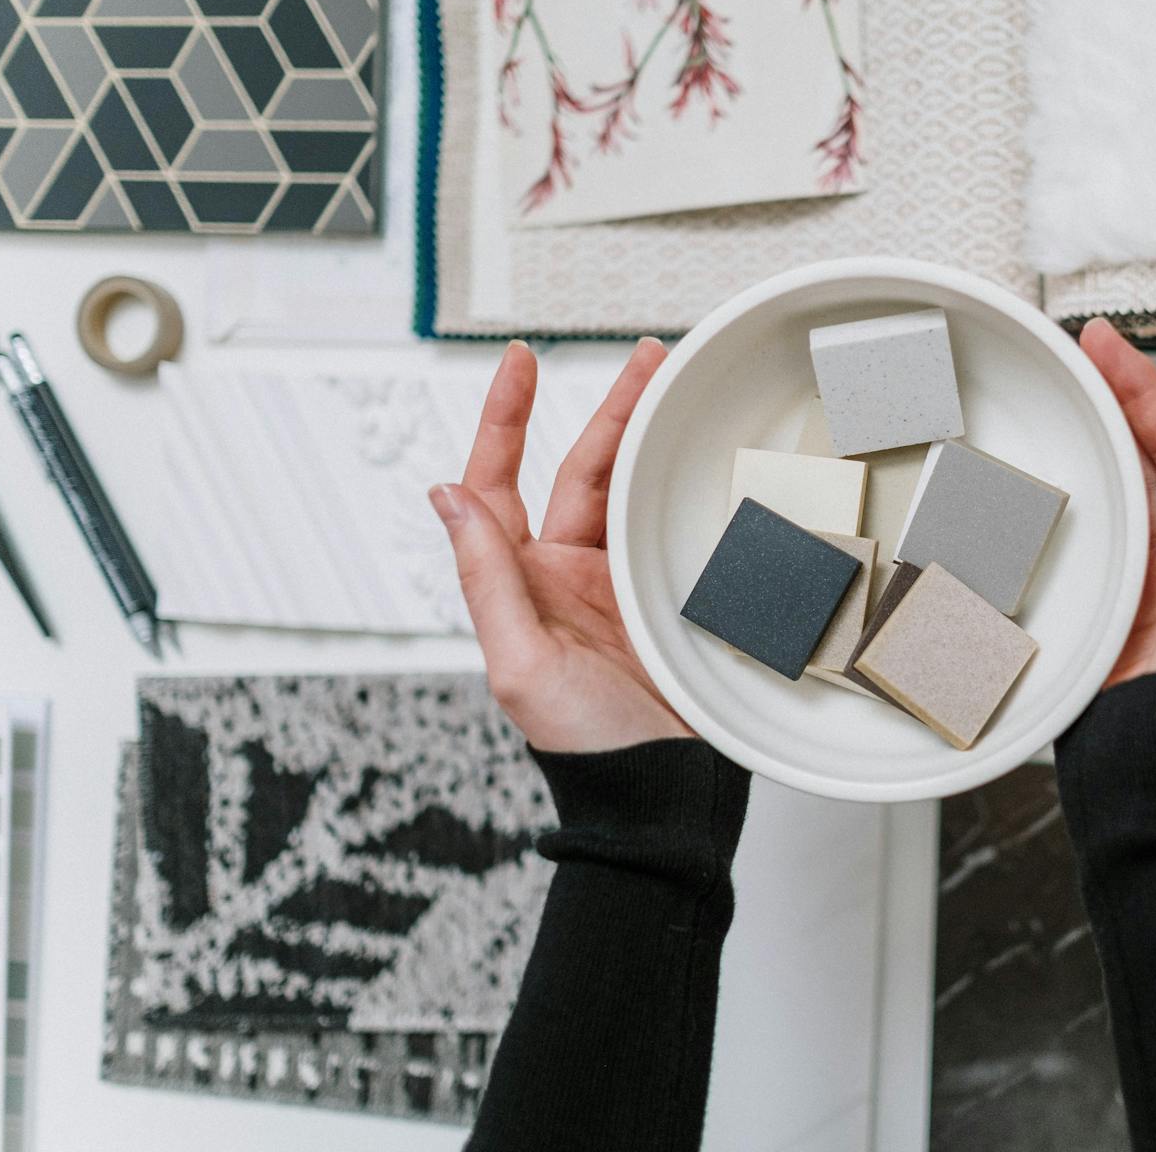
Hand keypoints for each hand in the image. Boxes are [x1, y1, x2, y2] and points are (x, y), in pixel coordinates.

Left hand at [431, 339, 692, 752]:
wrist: (663, 796)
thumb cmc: (586, 750)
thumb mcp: (522, 665)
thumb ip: (488, 578)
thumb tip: (445, 497)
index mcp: (520, 584)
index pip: (496, 484)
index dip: (504, 420)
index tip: (520, 362)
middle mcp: (568, 577)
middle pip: (583, 470)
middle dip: (612, 410)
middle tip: (647, 359)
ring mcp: (623, 586)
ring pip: (633, 491)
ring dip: (651, 440)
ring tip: (680, 390)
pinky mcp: (673, 601)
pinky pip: (677, 529)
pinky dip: (689, 489)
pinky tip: (709, 459)